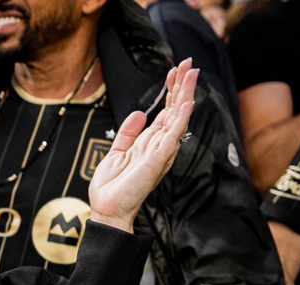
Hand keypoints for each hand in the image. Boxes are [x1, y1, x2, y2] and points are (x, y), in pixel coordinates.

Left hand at [87, 59, 198, 231]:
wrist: (107, 208)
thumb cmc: (112, 187)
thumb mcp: (116, 152)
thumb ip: (128, 133)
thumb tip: (140, 112)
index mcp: (150, 142)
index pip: (165, 111)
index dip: (171, 90)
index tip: (174, 71)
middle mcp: (160, 145)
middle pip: (175, 109)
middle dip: (182, 85)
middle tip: (189, 62)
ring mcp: (162, 151)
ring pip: (178, 116)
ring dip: (185, 93)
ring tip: (192, 72)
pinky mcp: (159, 158)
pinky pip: (174, 134)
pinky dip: (181, 117)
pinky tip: (188, 101)